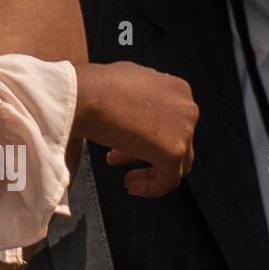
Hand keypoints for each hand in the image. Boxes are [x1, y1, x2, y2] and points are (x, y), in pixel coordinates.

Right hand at [71, 61, 197, 196]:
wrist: (82, 94)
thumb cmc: (91, 87)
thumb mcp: (123, 82)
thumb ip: (138, 96)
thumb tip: (131, 108)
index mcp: (177, 88)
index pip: (172, 120)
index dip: (146, 134)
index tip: (124, 143)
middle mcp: (187, 107)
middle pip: (175, 140)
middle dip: (144, 151)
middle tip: (118, 158)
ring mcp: (184, 130)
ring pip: (176, 161)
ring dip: (149, 171)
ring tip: (127, 179)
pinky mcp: (173, 151)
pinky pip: (169, 180)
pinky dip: (151, 187)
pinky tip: (131, 186)